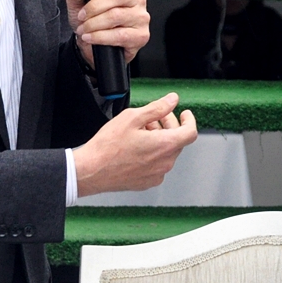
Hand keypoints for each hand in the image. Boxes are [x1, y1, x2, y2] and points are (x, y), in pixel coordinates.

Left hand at [67, 0, 147, 64]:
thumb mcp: (78, 4)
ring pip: (116, 16)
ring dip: (94, 24)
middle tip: (82, 16)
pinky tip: (90, 37)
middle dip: (94, 7)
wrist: (94, 45)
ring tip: (84, 29)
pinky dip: (100, 37)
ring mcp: (141, 17)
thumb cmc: (91, 19)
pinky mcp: (141, 35)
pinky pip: (120, 35)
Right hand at [73, 92, 197, 195]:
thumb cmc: (108, 147)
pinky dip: (152, 153)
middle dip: (168, 126)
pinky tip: (136, 147)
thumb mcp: (132, 118)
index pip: (190, 132)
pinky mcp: (147, 182)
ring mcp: (157, 174)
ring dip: (159, 139)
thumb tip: (172, 100)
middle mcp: (165, 163)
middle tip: (154, 118)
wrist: (91, 171)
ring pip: (166, 152)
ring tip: (140, 131)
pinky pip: (157, 164)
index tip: (184, 113)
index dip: (189, 120)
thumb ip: (157, 108)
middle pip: (177, 140)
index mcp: (165, 145)